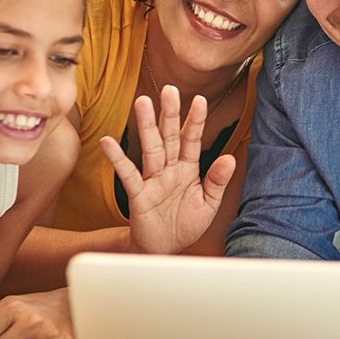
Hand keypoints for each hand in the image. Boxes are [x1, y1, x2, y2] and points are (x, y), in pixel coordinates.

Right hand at [100, 86, 234, 254]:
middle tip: (170, 89)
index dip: (196, 121)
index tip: (201, 100)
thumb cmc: (186, 224)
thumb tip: (230, 158)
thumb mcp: (209, 204)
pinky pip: (128, 175)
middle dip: (170, 114)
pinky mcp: (139, 195)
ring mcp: (153, 180)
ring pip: (151, 149)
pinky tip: (109, 141)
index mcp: (188, 169)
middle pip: (170, 137)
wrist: (165, 250)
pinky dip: (118, 159)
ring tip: (143, 102)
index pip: (192, 140)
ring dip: (147, 127)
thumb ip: (218, 181)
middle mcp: (170, 170)